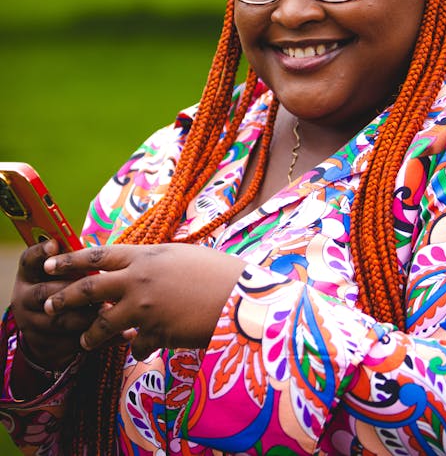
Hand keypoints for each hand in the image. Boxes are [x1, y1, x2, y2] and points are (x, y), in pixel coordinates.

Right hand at [11, 240, 97, 371]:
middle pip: (45, 292)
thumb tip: (92, 250)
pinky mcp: (47, 346)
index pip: (29, 259)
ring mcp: (32, 325)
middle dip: (73, 289)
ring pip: (60, 322)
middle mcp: (24, 299)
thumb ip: (73, 262)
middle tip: (98, 285)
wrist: (48, 331)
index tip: (55, 244)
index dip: (41, 251)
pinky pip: (74, 343)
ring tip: (110, 309)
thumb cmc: (64, 287)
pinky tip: (124, 332)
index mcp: (28, 275)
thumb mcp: (62, 273)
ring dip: (87, 316)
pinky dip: (101, 339)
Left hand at [43, 243, 244, 358]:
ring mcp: (145, 308)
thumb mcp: (182, 256)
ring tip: (83, 340)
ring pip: (103, 325)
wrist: (241, 298)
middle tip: (47, 305)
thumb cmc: (217, 271)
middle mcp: (139, 280)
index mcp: (146, 255)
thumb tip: (137, 267)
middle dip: (64, 298)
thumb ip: (154, 262)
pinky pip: (135, 345)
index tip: (50, 263)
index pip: (98, 254)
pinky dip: (136, 347)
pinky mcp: (156, 333)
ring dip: (90, 334)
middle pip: (89, 289)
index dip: (71, 260)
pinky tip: (140, 347)